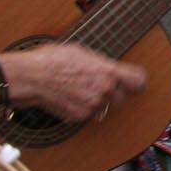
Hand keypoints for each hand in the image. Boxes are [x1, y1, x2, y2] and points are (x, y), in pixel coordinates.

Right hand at [3, 44, 148, 121]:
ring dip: (96, 101)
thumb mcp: (82, 53)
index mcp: (108, 72)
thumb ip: (101, 64)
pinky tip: (68, 96)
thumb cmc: (52, 60)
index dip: (137, 82)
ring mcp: (92, 106)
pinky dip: (81, 108)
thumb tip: (107, 68)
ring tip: (77, 88)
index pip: (139, 81)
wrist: (31, 77)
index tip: (134, 82)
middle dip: (114, 93)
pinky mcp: (80, 117)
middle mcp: (104, 91)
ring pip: (103, 106)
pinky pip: (88, 114)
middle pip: (122, 97)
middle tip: (98, 84)